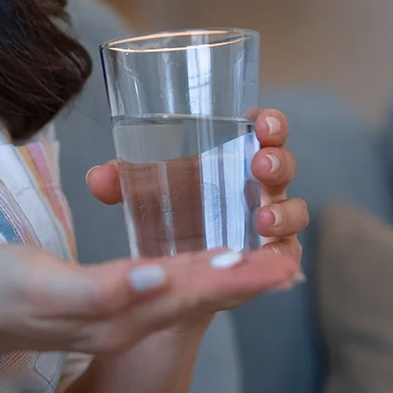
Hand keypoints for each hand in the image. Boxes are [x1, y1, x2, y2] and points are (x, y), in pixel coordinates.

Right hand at [0, 240, 296, 365]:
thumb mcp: (42, 284)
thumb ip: (101, 289)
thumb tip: (157, 281)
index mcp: (119, 316)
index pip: (191, 294)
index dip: (236, 278)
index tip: (277, 263)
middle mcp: (126, 322)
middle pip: (199, 299)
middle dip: (248, 281)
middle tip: (292, 264)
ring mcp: (116, 319)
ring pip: (186, 297)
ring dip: (231, 281)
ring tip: (271, 267)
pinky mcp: (104, 307)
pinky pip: (163, 292)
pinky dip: (196, 277)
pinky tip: (211, 267)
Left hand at [86, 107, 308, 281]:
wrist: (173, 271)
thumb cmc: (169, 215)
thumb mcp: (145, 194)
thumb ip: (122, 183)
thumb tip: (98, 177)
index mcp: (236, 159)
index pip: (263, 131)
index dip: (270, 122)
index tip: (261, 121)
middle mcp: (258, 188)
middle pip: (282, 165)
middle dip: (278, 161)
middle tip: (260, 164)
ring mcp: (269, 224)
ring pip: (294, 210)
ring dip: (283, 211)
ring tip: (262, 219)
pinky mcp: (269, 260)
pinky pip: (287, 255)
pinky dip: (282, 254)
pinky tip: (268, 253)